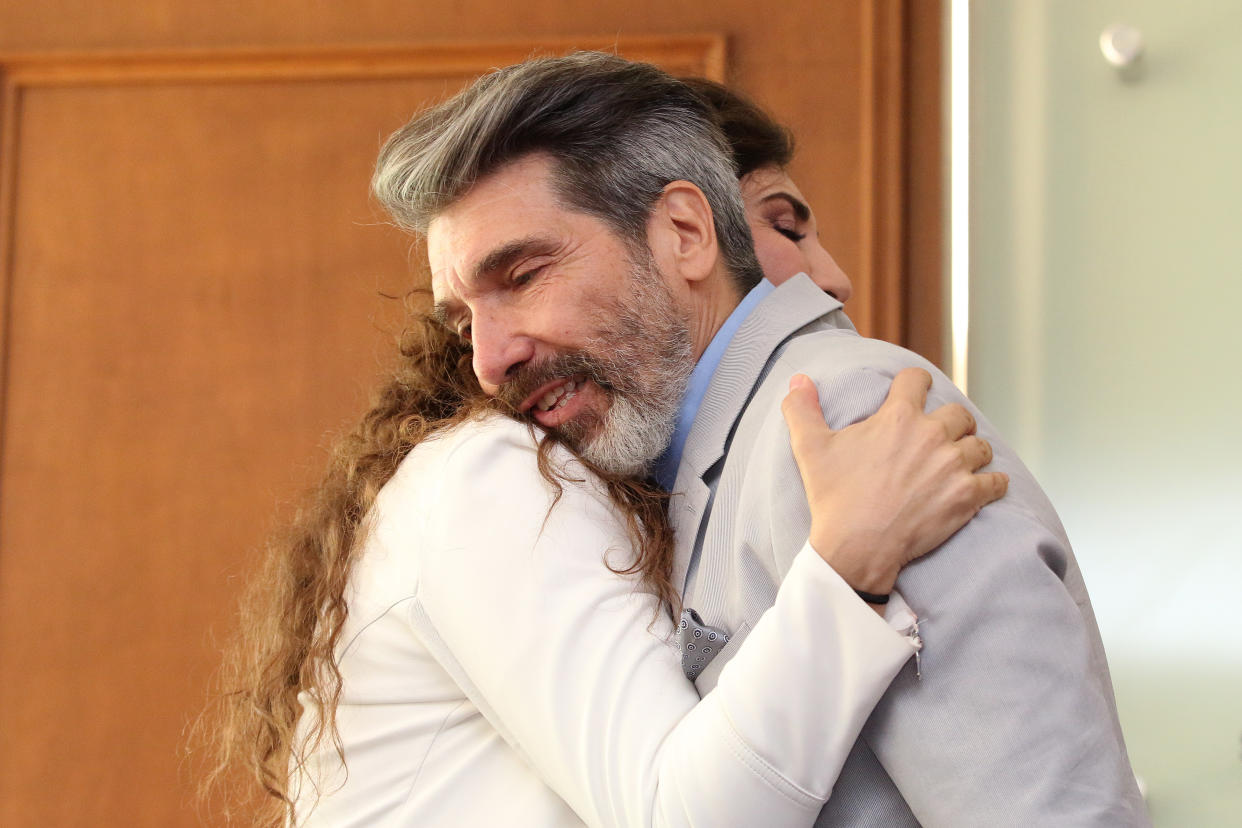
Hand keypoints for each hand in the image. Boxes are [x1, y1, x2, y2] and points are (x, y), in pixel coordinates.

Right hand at [781, 368, 1007, 597]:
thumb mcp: (810, 449)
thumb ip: (803, 410)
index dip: (915, 383)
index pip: (917, 379)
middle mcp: (931, 435)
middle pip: (959, 412)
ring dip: (972, 452)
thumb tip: (798, 381)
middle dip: (952, 421)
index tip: (916, 390)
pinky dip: (994, 483)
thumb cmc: (834, 498)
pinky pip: (996, 481)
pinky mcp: (968, 497)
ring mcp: (953, 466)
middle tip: (943, 435)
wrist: (857, 547)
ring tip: (961, 463)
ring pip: (980, 446)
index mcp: (898, 417)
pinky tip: (987, 486)